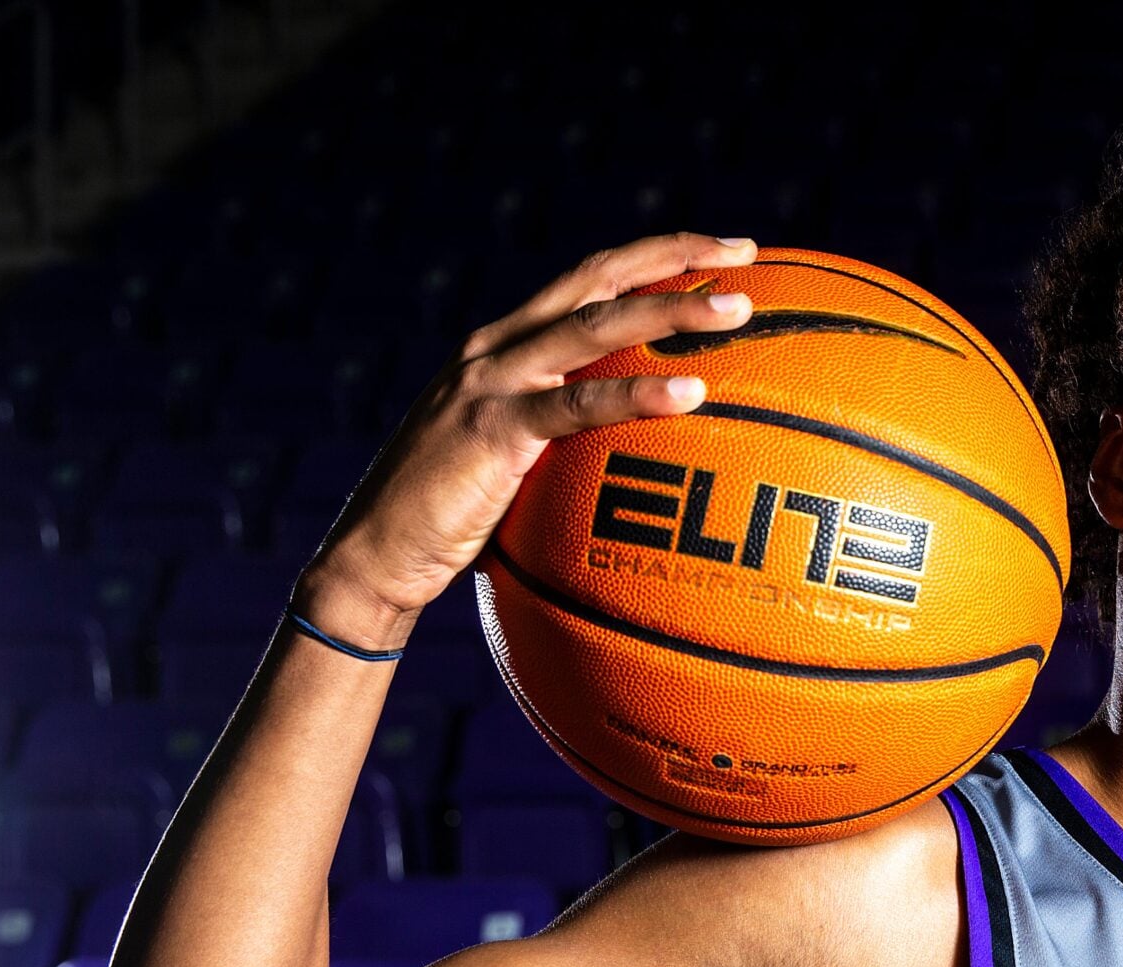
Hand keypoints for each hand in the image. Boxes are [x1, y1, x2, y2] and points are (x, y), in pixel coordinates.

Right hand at [292, 231, 757, 649]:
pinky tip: (691, 393)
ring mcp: (492, 382)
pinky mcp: (493, 428)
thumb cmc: (451, 525)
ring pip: (596, 325)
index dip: (654, 258)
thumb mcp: (517, 467)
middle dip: (675, 256)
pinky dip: (637, 394)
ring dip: (671, 311)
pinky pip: (578, 404)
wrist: (375, 558)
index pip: (590, 282)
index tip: (722, 253)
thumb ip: (566, 442)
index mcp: (506, 346)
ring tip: (738, 311)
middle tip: (747, 252)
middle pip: (598, 278)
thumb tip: (641, 460)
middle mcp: (498, 347)